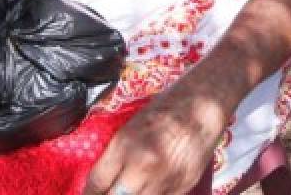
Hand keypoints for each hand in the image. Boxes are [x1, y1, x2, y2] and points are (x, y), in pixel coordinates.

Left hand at [82, 84, 222, 194]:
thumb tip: (104, 180)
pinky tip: (146, 190)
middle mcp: (142, 167)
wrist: (203, 106)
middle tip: (108, 193)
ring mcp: (164, 180)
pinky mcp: (182, 188)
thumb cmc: (165, 109)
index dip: (89, 193)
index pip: (97, 182)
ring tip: (127, 191)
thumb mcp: (131, 127)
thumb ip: (116, 155)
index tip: (87, 194)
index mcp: (124, 146)